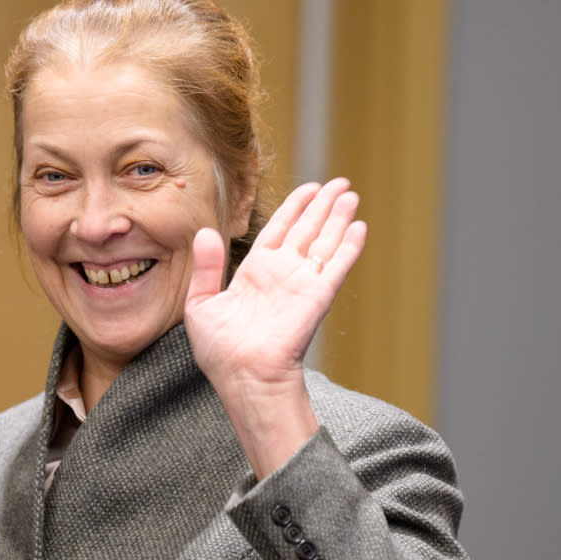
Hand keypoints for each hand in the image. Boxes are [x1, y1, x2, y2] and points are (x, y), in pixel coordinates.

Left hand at [185, 178, 366, 476]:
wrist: (243, 377)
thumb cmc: (220, 352)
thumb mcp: (201, 304)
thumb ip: (206, 267)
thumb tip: (205, 232)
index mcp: (256, 272)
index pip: (279, 229)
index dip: (295, 207)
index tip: (310, 188)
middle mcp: (282, 274)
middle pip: (307, 229)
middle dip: (323, 205)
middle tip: (340, 183)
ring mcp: (301, 284)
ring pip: (324, 241)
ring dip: (339, 218)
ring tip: (350, 194)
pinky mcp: (317, 296)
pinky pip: (336, 265)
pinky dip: (348, 246)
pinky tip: (359, 227)